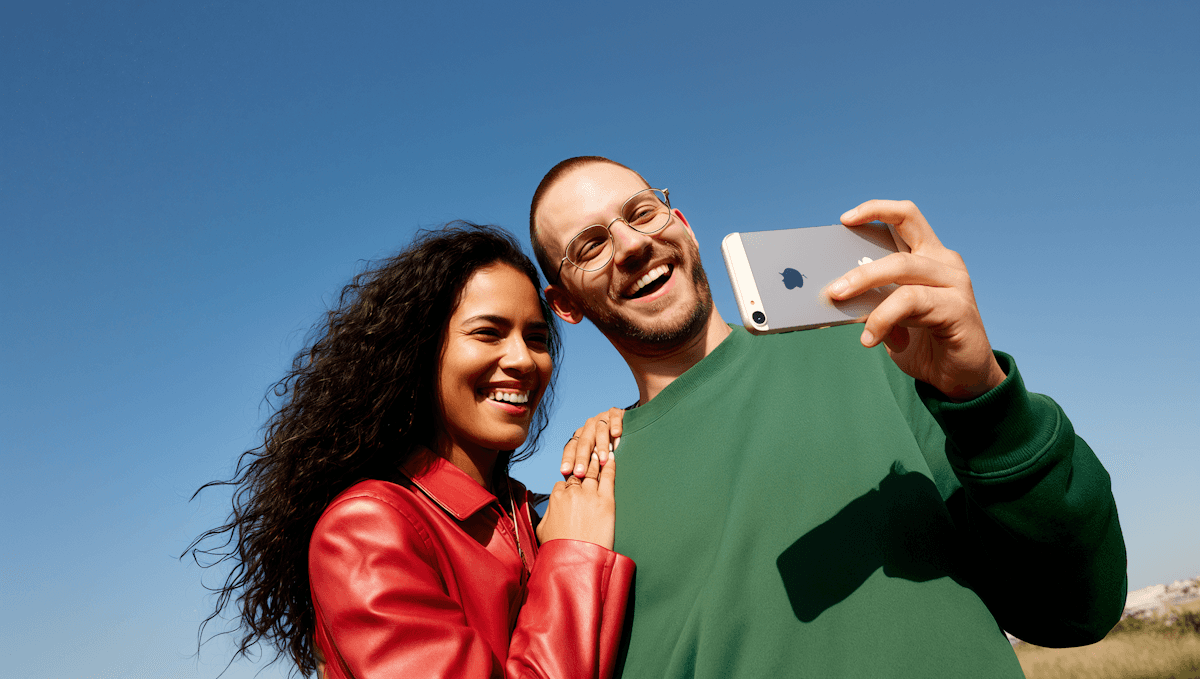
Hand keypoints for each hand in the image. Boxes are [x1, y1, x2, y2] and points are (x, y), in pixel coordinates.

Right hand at [536, 451, 615, 549]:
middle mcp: (572, 492)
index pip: (564, 482)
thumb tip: (548, 510)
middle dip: (583, 465)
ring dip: (596, 460)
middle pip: (579, 474)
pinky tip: (612, 457)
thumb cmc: (558, 550)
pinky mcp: (606, 501)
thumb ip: (546, 514)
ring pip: (593, 471)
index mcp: (556, 497)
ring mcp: (589, 495)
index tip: (575, 483)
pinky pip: (608, 477)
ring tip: (600, 451)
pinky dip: (610, 465)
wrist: (575, 561)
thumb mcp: (543, 530)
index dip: (570, 484)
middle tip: (589, 453)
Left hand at [560, 407, 623, 477]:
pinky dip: (615, 425)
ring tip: (603, 460)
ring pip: (599, 431)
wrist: (624, 424)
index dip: (568, 459)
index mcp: (580, 436)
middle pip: (583, 442)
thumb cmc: (608, 445)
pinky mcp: (615, 413)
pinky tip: (616, 434)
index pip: (571, 448)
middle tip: (580, 472)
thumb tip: (575, 483)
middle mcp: (588, 427)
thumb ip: (587, 465)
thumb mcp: (595, 455)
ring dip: (601, 446)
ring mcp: (601, 419)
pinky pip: (614, 418)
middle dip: (582, 458)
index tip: (565, 472)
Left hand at [828, 200, 1006, 400]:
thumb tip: (834, 293)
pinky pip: (911, 301)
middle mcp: (945, 263)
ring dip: (866, 285)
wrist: (959, 377)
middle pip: (899, 247)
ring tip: (841, 305)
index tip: (844, 219)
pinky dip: (883, 318)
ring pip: (903, 269)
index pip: (906, 217)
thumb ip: (870, 300)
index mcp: (929, 256)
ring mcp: (955, 284)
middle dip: (860, 267)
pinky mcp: (958, 308)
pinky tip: (870, 338)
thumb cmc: (923, 343)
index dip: (877, 210)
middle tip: (832, 289)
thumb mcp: (890, 316)